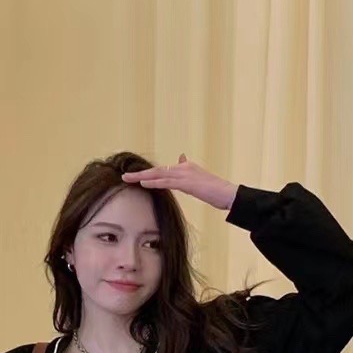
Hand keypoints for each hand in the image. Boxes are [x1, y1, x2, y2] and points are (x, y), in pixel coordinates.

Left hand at [122, 154, 237, 211]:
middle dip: (139, 174)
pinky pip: (167, 182)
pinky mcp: (187, 182)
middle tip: (124, 176)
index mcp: (185, 168)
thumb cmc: (215, 190)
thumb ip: (188, 170)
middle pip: (157, 170)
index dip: (148, 174)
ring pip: (159, 174)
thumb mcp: (199, 179)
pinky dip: (154, 182)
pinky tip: (143, 183)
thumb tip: (181, 158)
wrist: (228, 194)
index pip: (163, 171)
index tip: (135, 177)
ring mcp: (185, 174)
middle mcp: (183, 168)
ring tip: (128, 178)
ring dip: (142, 176)